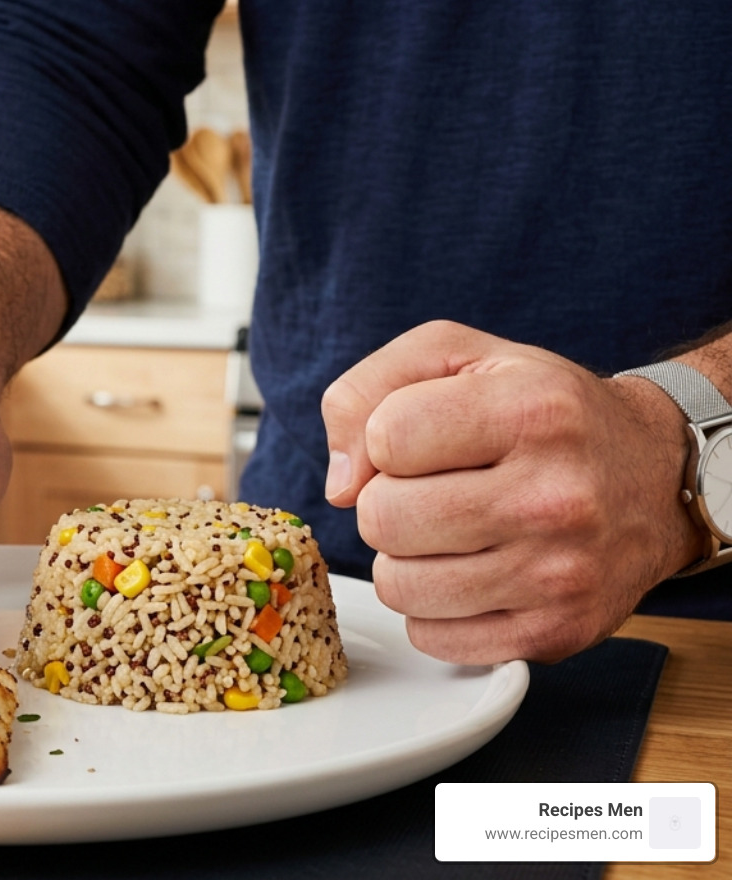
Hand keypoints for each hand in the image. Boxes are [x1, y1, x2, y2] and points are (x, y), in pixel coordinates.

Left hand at [321, 320, 702, 663]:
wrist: (655, 474)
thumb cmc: (543, 409)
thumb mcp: (459, 356)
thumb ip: (368, 391)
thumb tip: (338, 486)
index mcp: (533, 410)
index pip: (386, 437)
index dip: (384, 439)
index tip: (422, 438)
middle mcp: (555, 496)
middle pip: (382, 518)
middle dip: (386, 502)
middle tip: (430, 491)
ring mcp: (559, 573)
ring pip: (398, 586)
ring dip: (404, 559)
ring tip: (448, 532)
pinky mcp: (556, 632)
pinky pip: (432, 638)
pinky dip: (432, 609)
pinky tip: (469, 573)